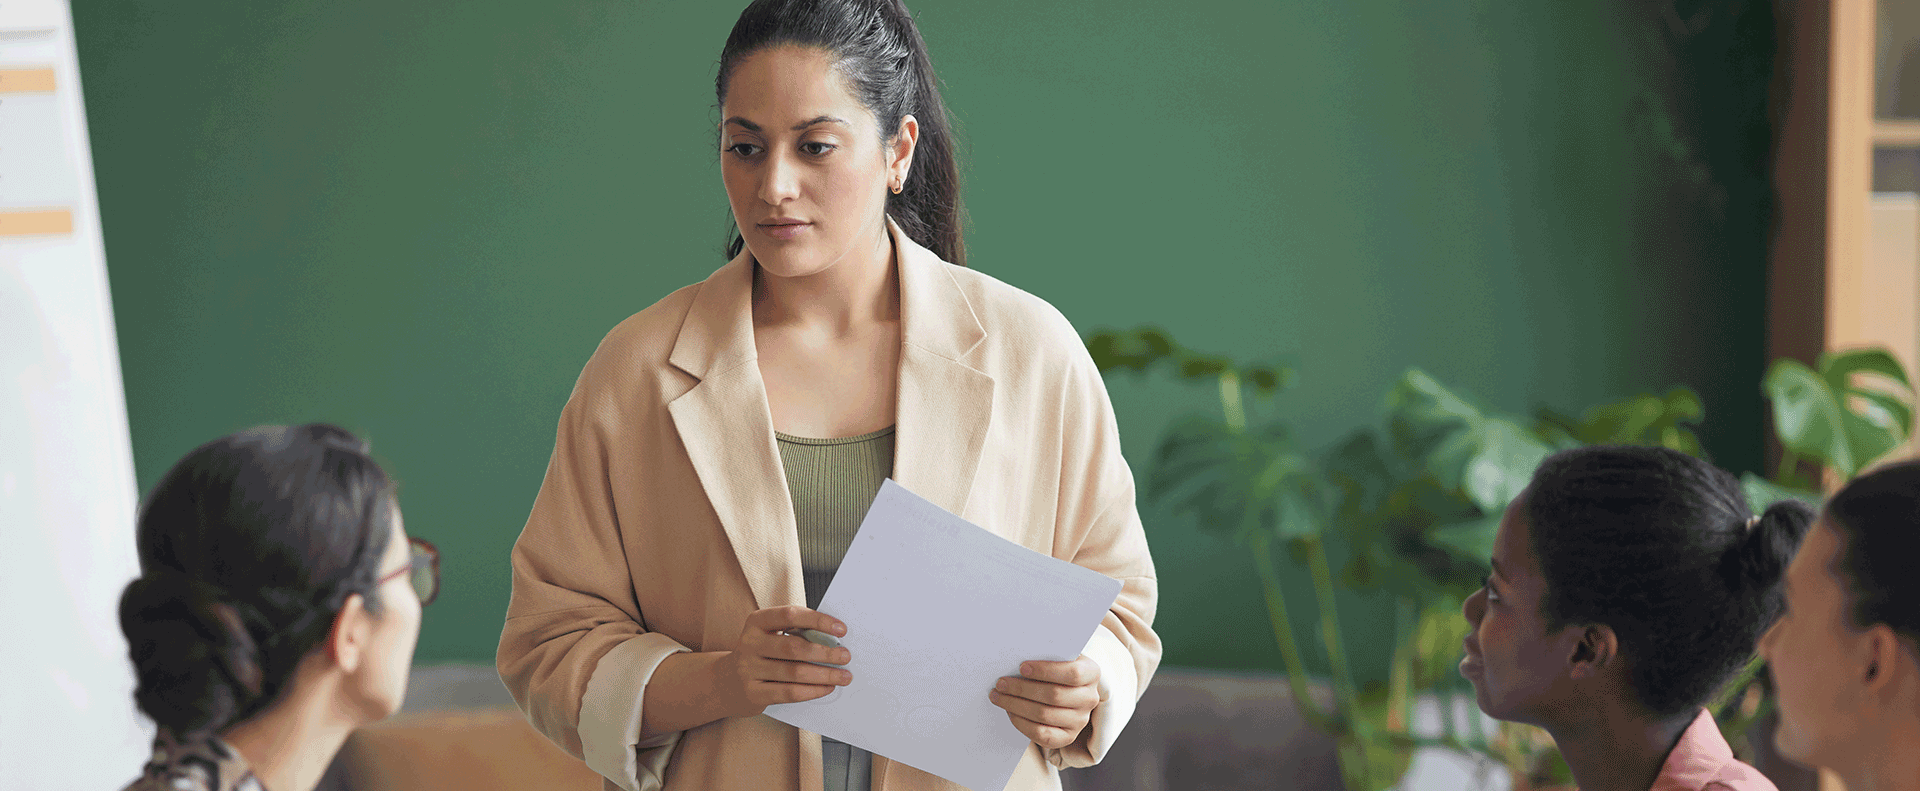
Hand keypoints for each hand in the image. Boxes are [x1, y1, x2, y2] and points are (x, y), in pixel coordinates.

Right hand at [711, 605, 851, 717]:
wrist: (725, 683)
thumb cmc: (759, 655)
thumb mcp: (769, 636)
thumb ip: (794, 633)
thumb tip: (833, 638)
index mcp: (757, 622)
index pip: (790, 615)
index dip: (817, 620)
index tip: (841, 628)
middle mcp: (750, 643)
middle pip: (794, 647)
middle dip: (825, 652)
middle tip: (845, 656)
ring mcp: (748, 669)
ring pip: (794, 672)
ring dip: (824, 674)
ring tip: (843, 676)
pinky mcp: (753, 693)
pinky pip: (788, 692)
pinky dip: (812, 690)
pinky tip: (826, 688)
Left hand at [988, 655, 1099, 749]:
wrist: (1065, 690)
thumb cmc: (1056, 668)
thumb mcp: (1058, 656)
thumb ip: (1046, 653)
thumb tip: (1019, 651)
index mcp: (1091, 673)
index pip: (1073, 673)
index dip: (1046, 670)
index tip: (1022, 667)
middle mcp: (1089, 698)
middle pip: (1054, 695)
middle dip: (1022, 689)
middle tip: (1001, 683)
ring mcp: (1080, 720)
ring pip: (1045, 715)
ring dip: (1016, 705)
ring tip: (998, 696)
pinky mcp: (1068, 737)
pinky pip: (1043, 735)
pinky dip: (1022, 723)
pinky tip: (1010, 711)